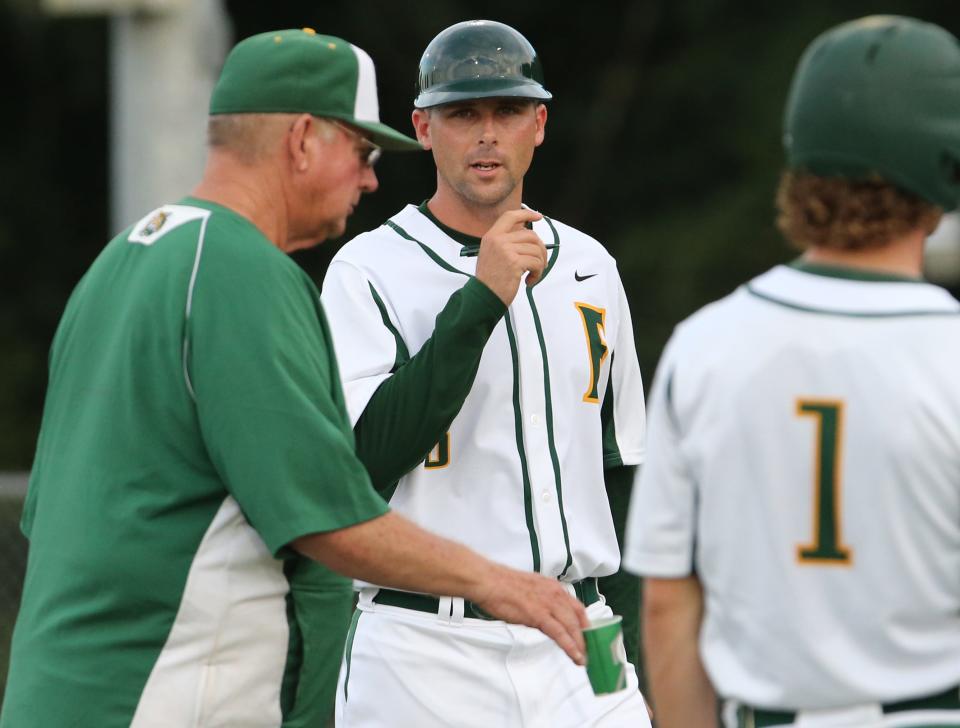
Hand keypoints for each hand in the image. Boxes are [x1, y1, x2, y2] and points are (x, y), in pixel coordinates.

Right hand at [469, 564, 588, 664]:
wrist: (488, 581)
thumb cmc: (502, 585)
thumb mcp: (530, 588)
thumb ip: (541, 600)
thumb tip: (544, 615)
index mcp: (552, 586)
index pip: (576, 606)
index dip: (584, 623)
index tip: (587, 635)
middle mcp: (555, 593)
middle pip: (578, 618)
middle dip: (586, 637)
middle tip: (589, 651)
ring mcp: (548, 604)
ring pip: (572, 627)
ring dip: (580, 645)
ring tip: (583, 659)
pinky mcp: (539, 615)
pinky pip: (560, 634)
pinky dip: (570, 646)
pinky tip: (575, 656)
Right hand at [475, 208, 547, 304]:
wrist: (484, 296)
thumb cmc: (489, 280)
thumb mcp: (491, 254)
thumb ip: (505, 242)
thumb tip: (528, 237)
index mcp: (492, 236)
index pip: (510, 216)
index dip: (526, 214)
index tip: (538, 217)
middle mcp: (498, 240)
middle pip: (530, 235)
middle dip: (541, 249)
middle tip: (540, 263)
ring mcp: (506, 250)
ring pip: (536, 250)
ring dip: (540, 264)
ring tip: (532, 274)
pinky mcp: (515, 262)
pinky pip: (536, 263)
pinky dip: (538, 273)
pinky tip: (529, 280)